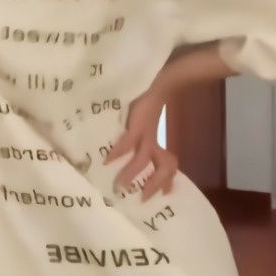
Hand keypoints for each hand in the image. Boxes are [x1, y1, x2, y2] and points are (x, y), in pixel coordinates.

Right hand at [103, 84, 177, 200]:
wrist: (156, 78)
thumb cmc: (145, 98)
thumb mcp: (142, 120)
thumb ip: (137, 133)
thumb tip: (117, 148)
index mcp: (155, 140)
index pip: (168, 164)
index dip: (166, 180)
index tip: (166, 194)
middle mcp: (152, 140)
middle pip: (165, 166)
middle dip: (155, 183)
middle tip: (142, 198)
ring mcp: (145, 133)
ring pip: (144, 160)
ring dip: (132, 174)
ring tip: (120, 186)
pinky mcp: (137, 124)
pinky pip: (127, 143)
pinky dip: (118, 153)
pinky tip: (107, 160)